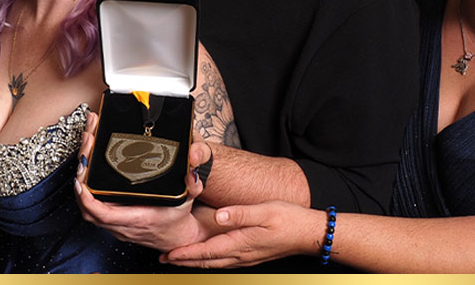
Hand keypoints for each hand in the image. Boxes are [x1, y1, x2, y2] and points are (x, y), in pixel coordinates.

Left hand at [74, 111, 209, 251]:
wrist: (176, 236)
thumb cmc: (177, 219)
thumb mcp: (188, 200)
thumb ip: (193, 187)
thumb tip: (191, 174)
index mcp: (137, 219)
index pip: (103, 214)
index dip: (87, 198)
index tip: (81, 179)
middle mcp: (121, 225)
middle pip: (88, 208)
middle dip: (81, 180)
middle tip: (84, 152)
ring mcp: (115, 224)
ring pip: (87, 208)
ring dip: (81, 183)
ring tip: (84, 154)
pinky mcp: (112, 220)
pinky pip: (92, 208)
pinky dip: (86, 190)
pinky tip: (87, 169)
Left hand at [163, 201, 323, 268]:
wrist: (309, 233)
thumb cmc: (289, 219)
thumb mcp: (265, 211)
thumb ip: (241, 213)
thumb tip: (219, 215)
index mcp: (241, 243)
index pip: (207, 251)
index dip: (186, 254)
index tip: (169, 254)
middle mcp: (242, 254)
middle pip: (207, 262)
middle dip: (185, 261)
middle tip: (165, 259)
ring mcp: (247, 257)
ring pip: (215, 264)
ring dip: (196, 263)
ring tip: (180, 259)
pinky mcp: (252, 256)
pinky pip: (225, 262)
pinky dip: (211, 261)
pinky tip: (208, 257)